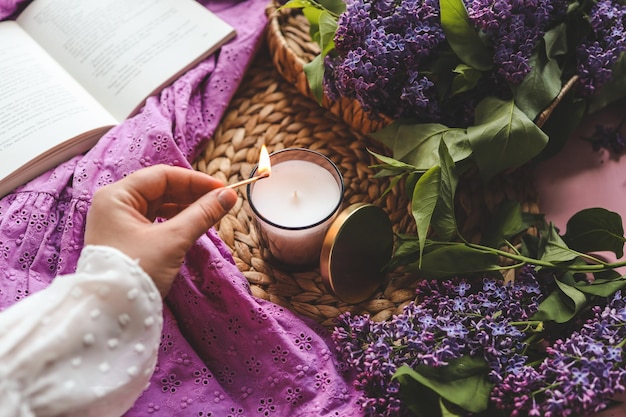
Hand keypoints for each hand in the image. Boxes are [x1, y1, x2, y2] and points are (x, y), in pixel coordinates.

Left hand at [84, 164, 237, 295]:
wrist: (110, 313)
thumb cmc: (136, 271)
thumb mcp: (173, 240)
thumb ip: (202, 214)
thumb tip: (229, 197)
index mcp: (117, 196)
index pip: (162, 176)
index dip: (195, 180)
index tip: (222, 189)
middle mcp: (114, 205)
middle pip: (160, 189)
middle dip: (192, 194)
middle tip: (220, 201)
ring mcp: (118, 223)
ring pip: (158, 205)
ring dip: (186, 208)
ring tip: (211, 213)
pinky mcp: (125, 239)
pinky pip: (154, 221)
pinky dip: (175, 221)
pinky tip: (193, 225)